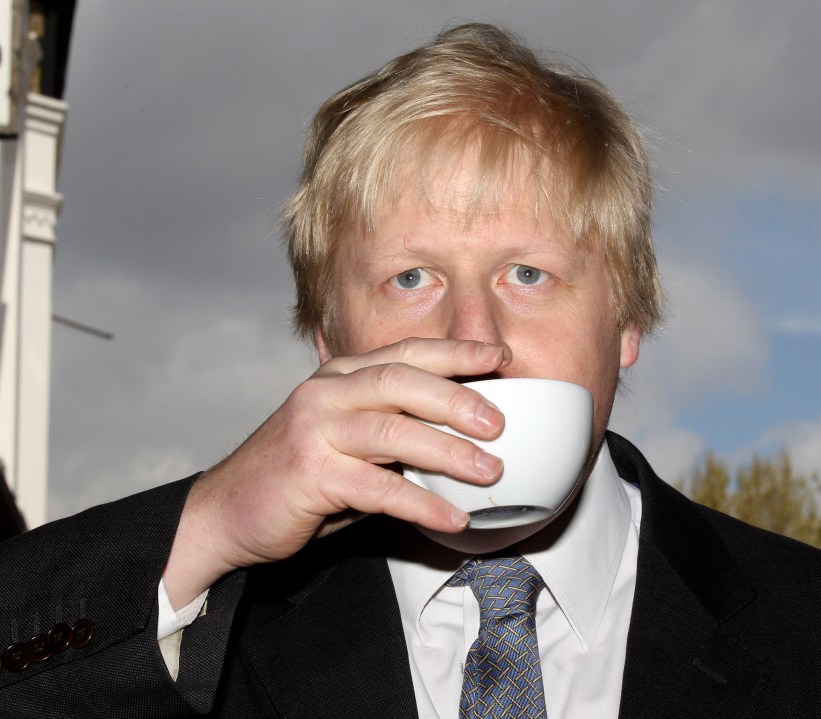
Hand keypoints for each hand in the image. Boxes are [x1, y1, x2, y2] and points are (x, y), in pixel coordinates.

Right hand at [162, 338, 509, 606]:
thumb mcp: (346, 438)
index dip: (454, 351)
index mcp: (339, 377)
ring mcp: (314, 431)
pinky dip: (421, 503)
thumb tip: (463, 436)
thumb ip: (392, 429)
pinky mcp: (309, 474)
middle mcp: (326, 393)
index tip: (499, 355)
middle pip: (401, 382)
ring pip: (393, 432)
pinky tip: (452, 517)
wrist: (225, 513)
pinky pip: (378, 488)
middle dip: (457, 398)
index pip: (404, 353)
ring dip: (449, 452)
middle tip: (499, 423)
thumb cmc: (297, 477)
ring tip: (490, 471)